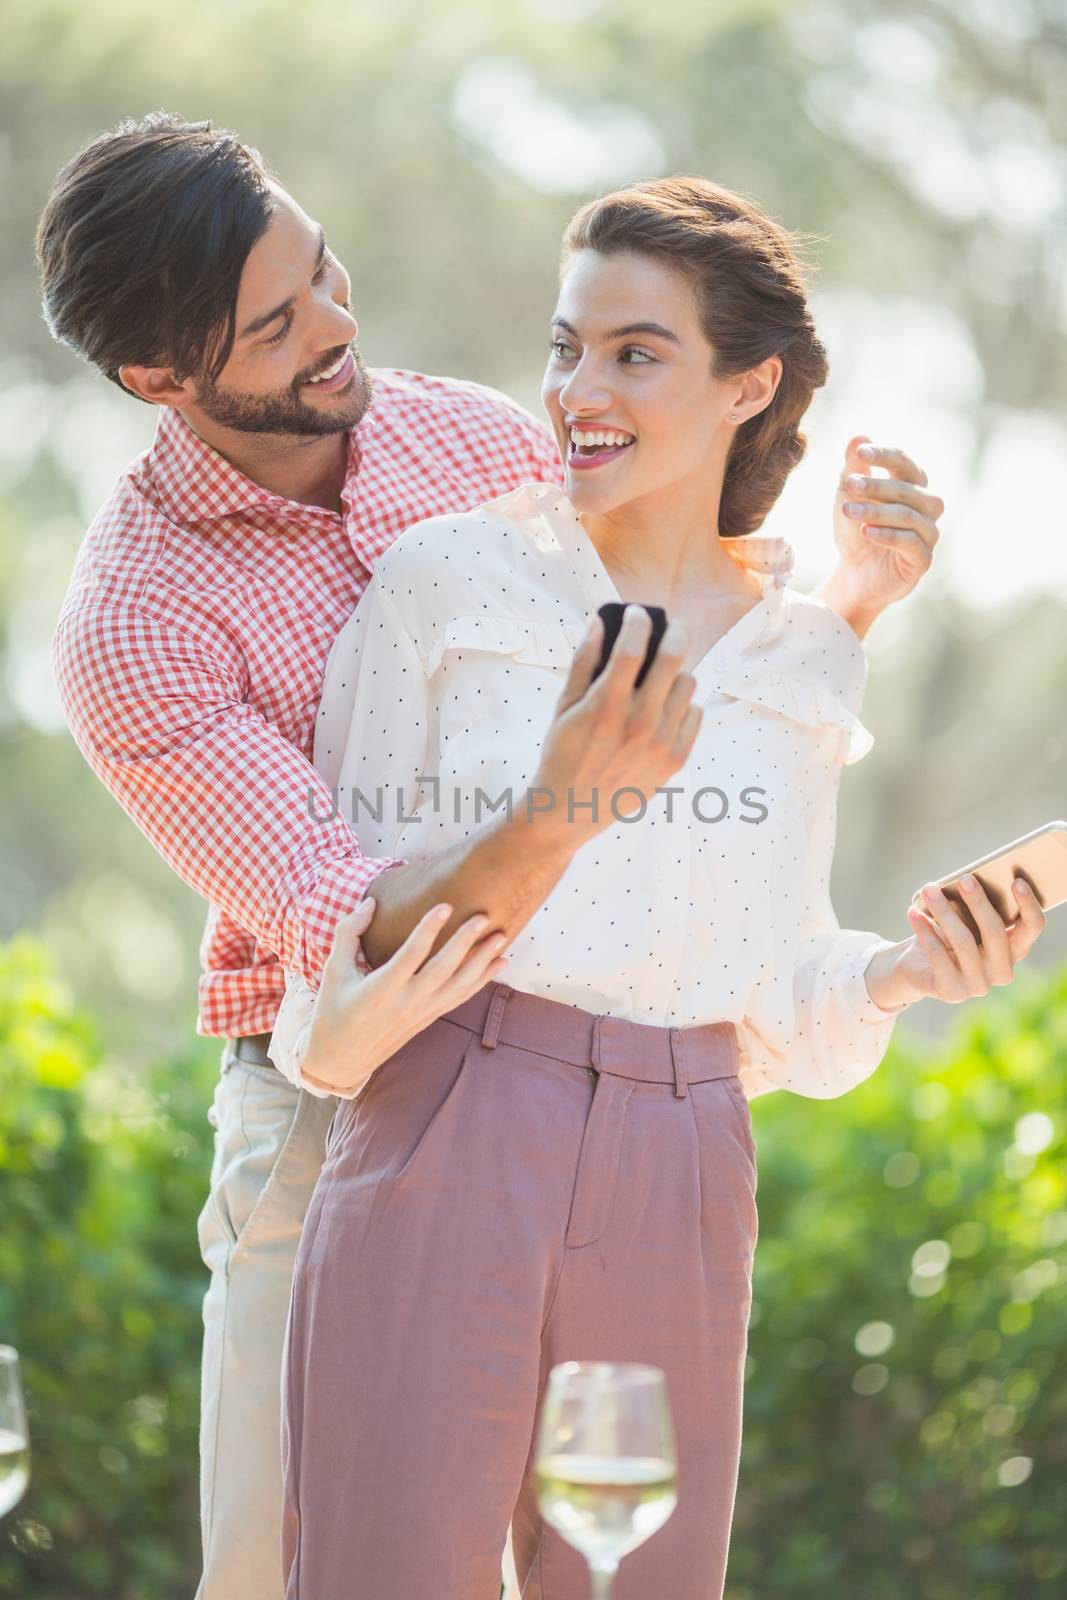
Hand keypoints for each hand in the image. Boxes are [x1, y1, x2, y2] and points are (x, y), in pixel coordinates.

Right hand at [300, 897, 510, 1094]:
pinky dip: (482, 980)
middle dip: (466, 942)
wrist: (341, 1059)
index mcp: (381, 989)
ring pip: (459, 985)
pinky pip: (460, 998)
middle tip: (484, 916)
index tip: (445, 906)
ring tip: (502, 936)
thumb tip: (370, 903)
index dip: (429, 929)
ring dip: (482, 961)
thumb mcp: (332, 972)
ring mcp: (421, 1012)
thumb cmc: (333, 1010)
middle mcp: (406, 1002)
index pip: (411, 955)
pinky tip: (499, 964)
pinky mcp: (429, 1019)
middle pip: (443, 969)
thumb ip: (348, 934)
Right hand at [530, 607, 701, 846]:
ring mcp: (661, 742)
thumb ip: (583, 662)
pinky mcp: (675, 760)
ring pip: (687, 684)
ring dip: (674, 673)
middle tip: (670, 625)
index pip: (633, 646)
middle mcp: (639, 722)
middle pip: (673, 657)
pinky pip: (694, 713)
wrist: (570, 810)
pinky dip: (681, 705)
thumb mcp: (563, 707)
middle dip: (674, 631)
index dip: (638, 621)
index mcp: (607, 705)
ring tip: (659, 679)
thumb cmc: (561, 754)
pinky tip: (664, 709)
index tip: (638, 613)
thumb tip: (599, 622)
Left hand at [832, 436, 943, 613]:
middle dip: (876, 486)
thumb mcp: (848, 497)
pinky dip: (887, 535)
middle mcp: (926, 506)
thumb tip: (858, 438)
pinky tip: (865, 532)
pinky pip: (909, 542)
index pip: (904, 463)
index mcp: (912, 485)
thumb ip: (853, 469)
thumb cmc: (855, 529)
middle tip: (849, 485)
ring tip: (848, 510)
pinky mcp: (922, 559)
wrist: (856, 574)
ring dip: (876, 511)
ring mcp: (928, 532)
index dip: (885, 456)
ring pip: (908, 515)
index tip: (861, 452)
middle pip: (907, 489)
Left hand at [865, 875, 1046, 1008]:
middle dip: (979, 902)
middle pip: (995, 932)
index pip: (1032, 928)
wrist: (917, 967)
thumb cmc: (947, 934)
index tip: (1017, 881)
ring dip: (944, 911)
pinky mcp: (952, 992)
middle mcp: (1002, 971)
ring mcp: (979, 985)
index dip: (1029, 905)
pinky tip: (914, 911)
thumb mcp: (965, 920)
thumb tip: (969, 882)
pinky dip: (924, 930)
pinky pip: (938, 955)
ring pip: (963, 941)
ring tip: (929, 889)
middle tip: (964, 879)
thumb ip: (974, 907)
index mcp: (1015, 950)